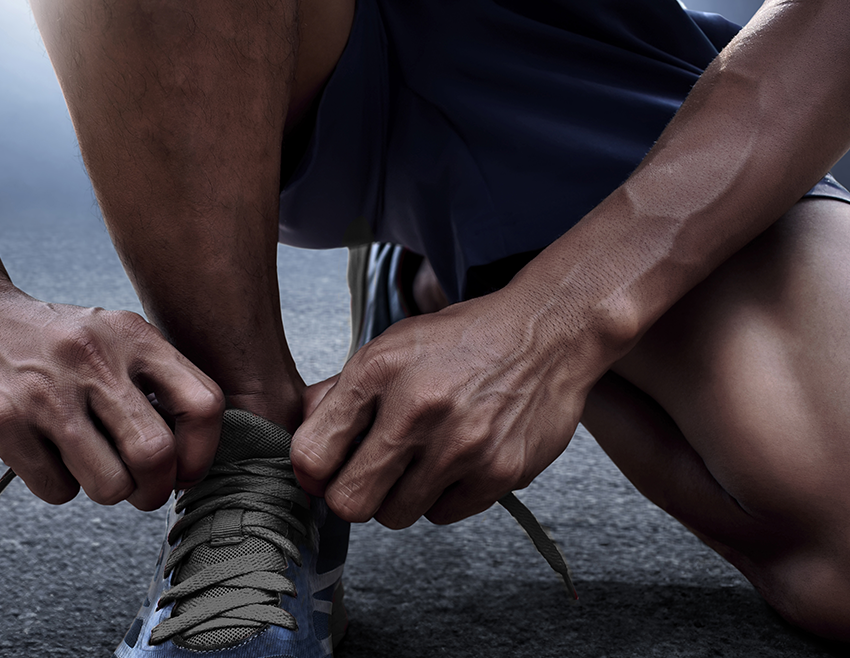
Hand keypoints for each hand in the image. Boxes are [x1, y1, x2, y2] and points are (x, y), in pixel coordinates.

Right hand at [0, 284, 223, 509]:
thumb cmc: (50, 344)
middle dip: (154, 489)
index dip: (202, 452)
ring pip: (110, 485)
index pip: (203, 405)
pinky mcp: (3, 421)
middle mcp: (95, 360)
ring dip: (105, 491)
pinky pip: (57, 489)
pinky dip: (57, 486)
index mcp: (134, 337)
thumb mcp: (111, 339)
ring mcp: (47, 392)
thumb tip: (192, 456)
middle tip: (140, 491)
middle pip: (156, 455)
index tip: (184, 470)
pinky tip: (43, 454)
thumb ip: (153, 384)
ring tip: (87, 466)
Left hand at [291, 287, 602, 527]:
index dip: (313, 472)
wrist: (548, 334)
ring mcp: (461, 445)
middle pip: (350, 502)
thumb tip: (302, 454)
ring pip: (396, 516)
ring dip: (400, 497)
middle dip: (354, 494)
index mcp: (379, 371)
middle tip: (372, 475)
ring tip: (421, 460)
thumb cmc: (464, 341)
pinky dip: (443, 496)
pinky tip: (457, 461)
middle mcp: (417, 409)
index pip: (313, 455)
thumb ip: (339, 396)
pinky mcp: (499, 471)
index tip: (326, 470)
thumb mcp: (392, 348)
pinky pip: (443, 515)